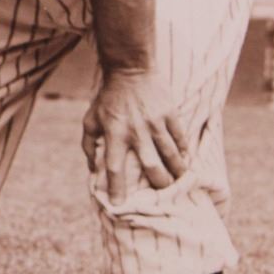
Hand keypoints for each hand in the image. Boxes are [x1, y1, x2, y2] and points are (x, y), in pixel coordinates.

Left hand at [82, 67, 188, 201]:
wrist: (130, 69)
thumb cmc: (108, 98)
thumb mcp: (91, 119)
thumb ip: (88, 145)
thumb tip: (92, 169)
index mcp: (114, 133)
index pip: (115, 167)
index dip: (117, 188)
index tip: (119, 204)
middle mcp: (136, 131)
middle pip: (151, 165)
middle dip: (159, 183)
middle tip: (163, 192)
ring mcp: (155, 122)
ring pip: (170, 154)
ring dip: (176, 171)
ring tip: (179, 181)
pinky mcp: (169, 113)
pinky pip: (180, 137)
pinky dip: (183, 150)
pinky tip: (185, 159)